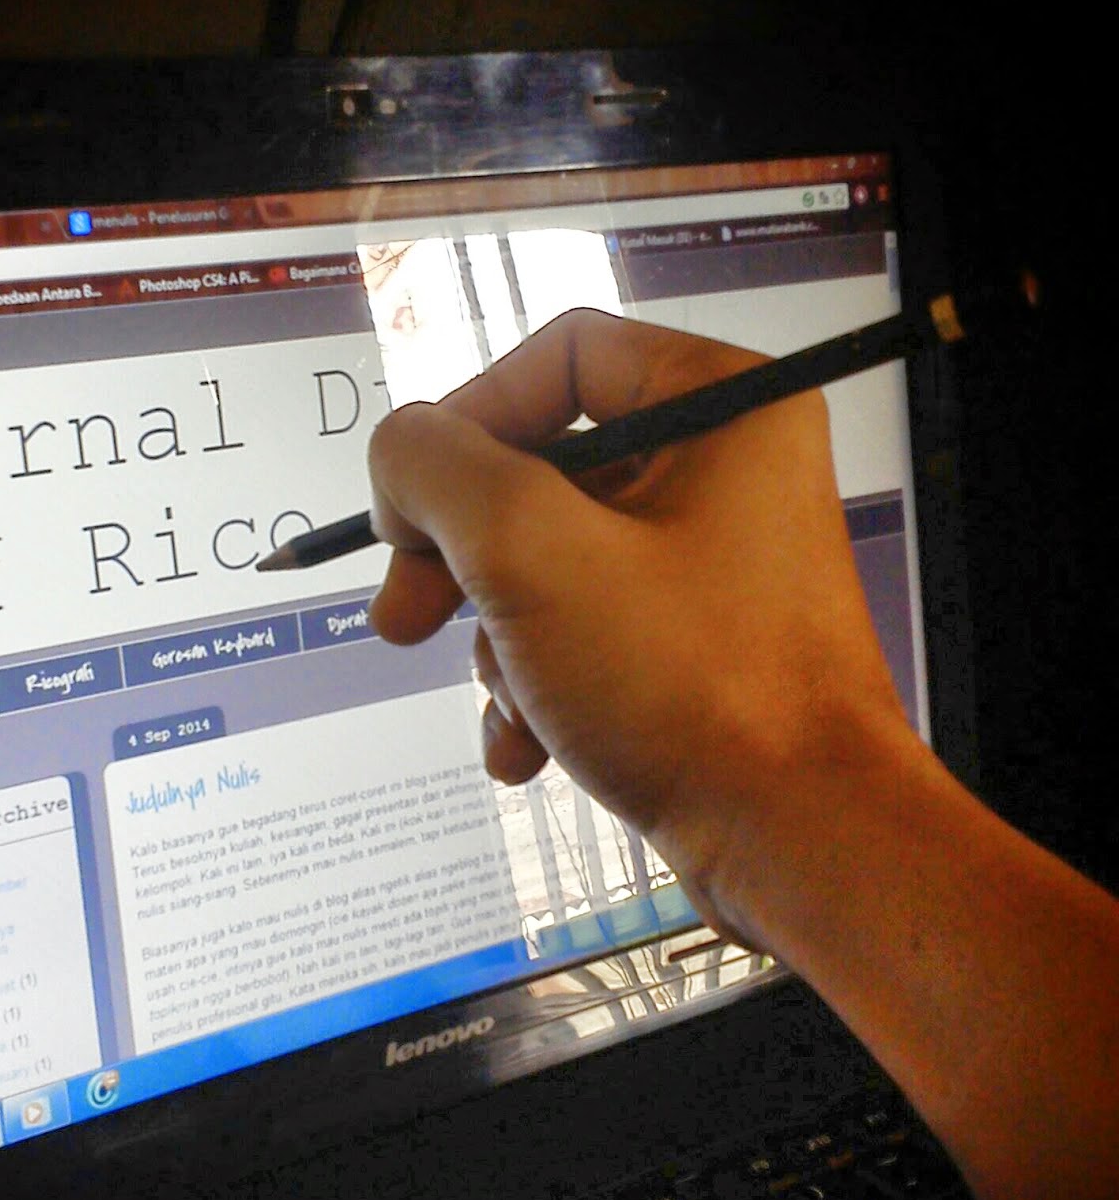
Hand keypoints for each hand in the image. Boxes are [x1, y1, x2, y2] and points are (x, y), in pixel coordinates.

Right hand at [366, 307, 909, 943]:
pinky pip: (588, 631)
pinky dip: (540, 684)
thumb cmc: (694, 686)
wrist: (801, 841)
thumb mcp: (529, 550)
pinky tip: (527, 748)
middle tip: (403, 617)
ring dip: (498, 638)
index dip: (465, 423)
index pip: (559, 357)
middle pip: (540, 468)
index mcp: (724, 405)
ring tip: (509, 703)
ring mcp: (716, 562)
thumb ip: (437, 469)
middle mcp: (729, 469)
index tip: (410, 510)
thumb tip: (399, 451)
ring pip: (550, 561)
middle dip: (460, 555)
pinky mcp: (700, 643)